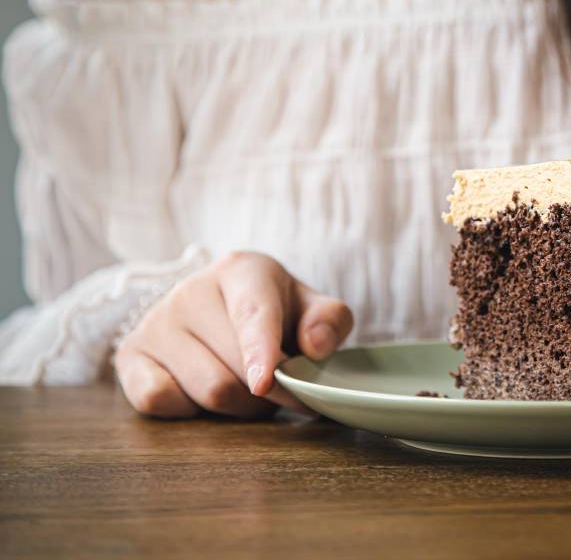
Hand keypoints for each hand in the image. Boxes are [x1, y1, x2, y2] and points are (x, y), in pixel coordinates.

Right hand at [114, 251, 353, 417]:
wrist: (215, 304)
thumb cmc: (273, 309)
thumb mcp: (309, 306)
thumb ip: (329, 321)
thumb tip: (315, 346)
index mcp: (242, 270)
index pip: (252, 314)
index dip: (261, 351)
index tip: (265, 382)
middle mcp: (190, 291)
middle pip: (235, 372)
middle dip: (269, 395)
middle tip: (284, 390)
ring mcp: (155, 323)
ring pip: (206, 392)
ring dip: (239, 407)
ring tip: (249, 387)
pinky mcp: (130, 355)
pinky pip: (161, 401)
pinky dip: (191, 410)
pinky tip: (203, 388)